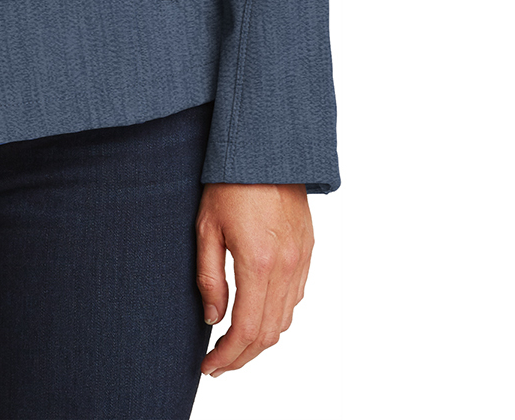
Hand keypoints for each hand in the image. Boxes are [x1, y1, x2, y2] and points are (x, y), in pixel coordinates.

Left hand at [196, 182, 312, 375]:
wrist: (267, 147)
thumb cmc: (230, 180)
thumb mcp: (206, 226)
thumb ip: (209, 277)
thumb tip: (212, 318)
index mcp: (258, 263)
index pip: (246, 329)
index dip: (227, 356)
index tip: (208, 366)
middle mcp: (286, 267)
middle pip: (269, 333)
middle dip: (242, 356)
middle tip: (218, 364)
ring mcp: (301, 260)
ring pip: (285, 319)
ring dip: (260, 339)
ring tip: (234, 344)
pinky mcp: (307, 251)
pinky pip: (296, 297)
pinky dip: (277, 316)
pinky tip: (257, 314)